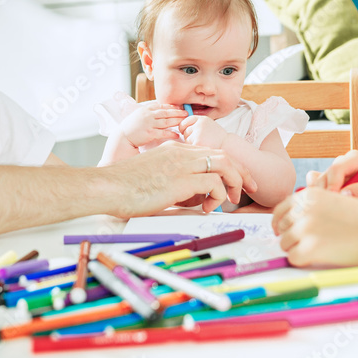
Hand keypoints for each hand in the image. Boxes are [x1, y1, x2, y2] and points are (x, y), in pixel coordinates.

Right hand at [104, 141, 256, 215]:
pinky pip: (214, 184)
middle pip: (224, 155)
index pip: (211, 152)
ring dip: (234, 183)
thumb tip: (194, 201)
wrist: (107, 187)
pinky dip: (218, 196)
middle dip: (242, 173)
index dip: (229, 166)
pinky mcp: (181, 179)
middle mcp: (181, 152)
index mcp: (174, 149)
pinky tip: (208, 208)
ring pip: (224, 165)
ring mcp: (182, 163)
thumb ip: (174, 184)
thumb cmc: (123, 188)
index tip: (237, 182)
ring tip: (233, 199)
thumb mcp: (154, 179)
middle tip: (250, 190)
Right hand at [119, 101, 187, 148]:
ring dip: (176, 121)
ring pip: (166, 122)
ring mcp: (149, 124)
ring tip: (184, 121)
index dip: (171, 106)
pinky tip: (177, 134)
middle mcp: (148, 115)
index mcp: (145, 109)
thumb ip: (147, 113)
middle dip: (177, 112)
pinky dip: (171, 133)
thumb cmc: (129, 127)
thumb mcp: (137, 115)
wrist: (122, 137)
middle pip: (166, 113)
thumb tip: (157, 113)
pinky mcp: (150, 133)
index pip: (160, 106)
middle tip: (186, 113)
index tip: (178, 107)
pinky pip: (163, 133)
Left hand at [178, 115, 227, 149]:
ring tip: (203, 144)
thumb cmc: (217, 138)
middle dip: (189, 136)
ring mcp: (198, 134)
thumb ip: (196, 124)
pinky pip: (188, 146)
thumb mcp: (208, 126)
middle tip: (200, 139)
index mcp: (202, 119)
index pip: (185, 121)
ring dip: (191, 143)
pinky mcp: (197, 143)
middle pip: (184, 130)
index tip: (183, 130)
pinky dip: (192, 149)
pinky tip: (202, 148)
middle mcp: (199, 124)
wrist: (228, 146)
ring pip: (186, 139)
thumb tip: (179, 126)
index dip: (183, 127)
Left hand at [271, 189, 357, 266]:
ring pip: (285, 243)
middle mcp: (303, 209)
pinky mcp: (309, 249)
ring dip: (296, 249)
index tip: (282, 230)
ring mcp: (304, 229)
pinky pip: (293, 258)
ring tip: (314, 252)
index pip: (280, 209)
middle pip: (282, 227)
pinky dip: (302, 261)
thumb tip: (292, 218)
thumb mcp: (335, 200)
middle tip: (303, 245)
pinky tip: (316, 259)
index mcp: (309, 195)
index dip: (280, 222)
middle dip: (290, 236)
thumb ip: (314, 204)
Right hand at [306, 150, 357, 210]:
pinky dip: (318, 201)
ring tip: (335, 212)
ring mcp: (333, 176)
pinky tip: (330, 210)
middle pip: (323, 178)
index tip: (335, 200)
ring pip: (317, 187)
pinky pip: (315, 192)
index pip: (337, 168)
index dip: (333, 184)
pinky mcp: (327, 187)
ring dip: (322, 199)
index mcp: (355, 159)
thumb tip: (343, 193)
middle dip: (325, 194)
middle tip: (331, 210)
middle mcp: (341, 164)